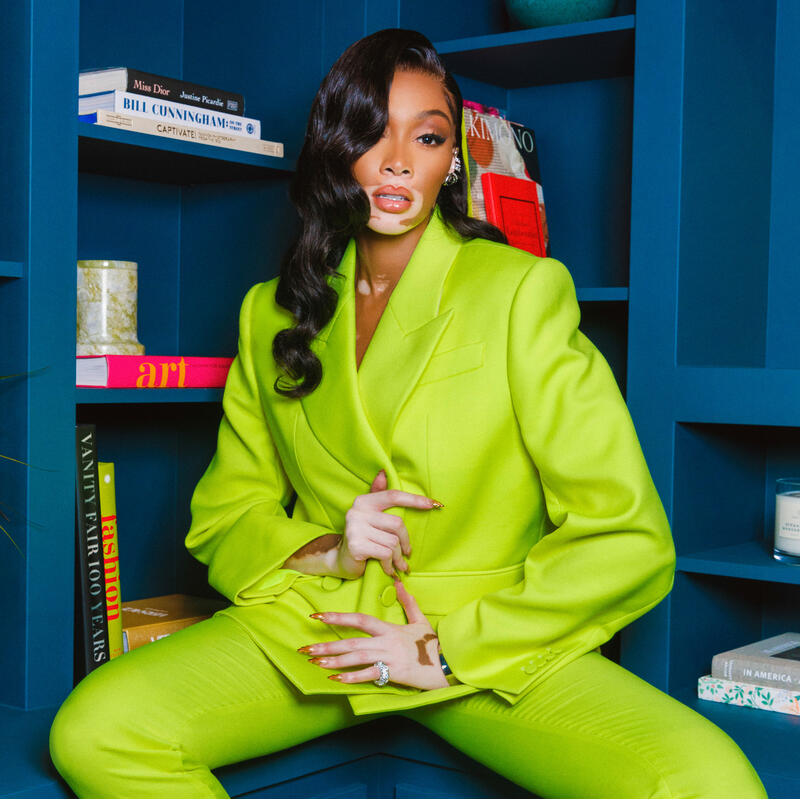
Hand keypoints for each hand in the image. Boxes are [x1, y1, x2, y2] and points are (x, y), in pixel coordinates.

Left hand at [300, 579, 448, 689]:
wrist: (447, 664)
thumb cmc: (431, 644)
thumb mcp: (420, 620)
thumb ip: (408, 602)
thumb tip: (398, 582)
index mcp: (389, 629)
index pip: (359, 619)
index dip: (337, 617)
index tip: (317, 617)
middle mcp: (385, 642)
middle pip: (352, 641)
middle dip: (327, 645)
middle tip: (305, 650)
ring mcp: (389, 657)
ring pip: (357, 657)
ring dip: (334, 661)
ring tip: (315, 663)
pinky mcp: (394, 673)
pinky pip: (370, 674)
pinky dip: (352, 677)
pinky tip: (336, 680)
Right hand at [335, 469, 440, 579]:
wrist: (339, 561)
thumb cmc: (362, 537)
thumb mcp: (369, 516)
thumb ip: (377, 495)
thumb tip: (383, 472)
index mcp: (363, 501)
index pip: (393, 496)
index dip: (414, 500)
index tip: (433, 504)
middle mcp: (357, 512)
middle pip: (397, 524)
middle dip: (406, 542)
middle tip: (408, 553)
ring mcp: (355, 529)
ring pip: (393, 542)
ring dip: (399, 558)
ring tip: (399, 564)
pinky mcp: (356, 546)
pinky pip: (385, 554)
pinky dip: (391, 565)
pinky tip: (390, 570)